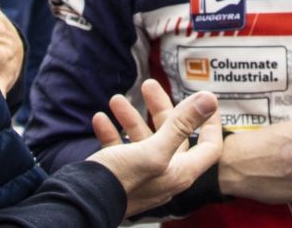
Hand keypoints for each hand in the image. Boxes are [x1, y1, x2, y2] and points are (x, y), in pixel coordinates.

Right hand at [90, 79, 222, 216]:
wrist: (80, 206)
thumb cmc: (119, 182)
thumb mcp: (153, 149)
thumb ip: (182, 124)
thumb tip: (209, 99)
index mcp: (180, 172)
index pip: (209, 146)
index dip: (210, 123)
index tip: (204, 101)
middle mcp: (165, 174)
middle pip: (172, 135)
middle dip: (160, 108)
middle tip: (148, 85)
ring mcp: (142, 176)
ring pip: (142, 140)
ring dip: (130, 117)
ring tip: (116, 99)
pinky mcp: (120, 176)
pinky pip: (120, 150)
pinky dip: (112, 133)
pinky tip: (101, 119)